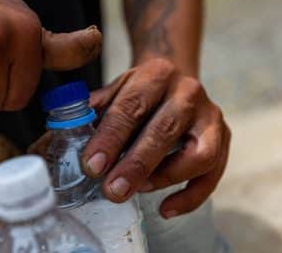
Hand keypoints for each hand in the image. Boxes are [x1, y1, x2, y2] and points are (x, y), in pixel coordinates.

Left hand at [82, 58, 230, 217]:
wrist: (174, 84)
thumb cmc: (141, 93)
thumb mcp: (116, 91)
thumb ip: (92, 111)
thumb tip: (58, 140)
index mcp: (156, 74)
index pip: (131, 107)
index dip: (110, 138)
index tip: (92, 166)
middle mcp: (188, 92)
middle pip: (164, 131)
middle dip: (136, 164)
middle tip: (113, 190)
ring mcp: (210, 116)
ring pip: (199, 155)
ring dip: (165, 178)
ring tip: (139, 190)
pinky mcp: (223, 138)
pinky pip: (214, 174)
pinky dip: (190, 197)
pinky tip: (166, 208)